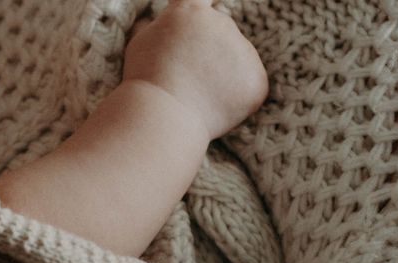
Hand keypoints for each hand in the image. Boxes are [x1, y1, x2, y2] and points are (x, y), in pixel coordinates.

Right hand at [122, 0, 267, 138]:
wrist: (163, 116)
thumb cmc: (146, 80)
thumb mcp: (140, 42)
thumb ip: (157, 26)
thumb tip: (161, 21)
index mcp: (192, 11)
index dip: (204, 3)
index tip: (208, 4)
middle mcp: (223, 23)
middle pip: (220, 33)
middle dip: (208, 51)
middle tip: (186, 78)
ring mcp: (244, 52)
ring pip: (236, 61)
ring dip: (222, 76)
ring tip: (196, 97)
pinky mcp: (257, 80)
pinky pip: (248, 87)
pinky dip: (235, 99)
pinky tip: (212, 108)